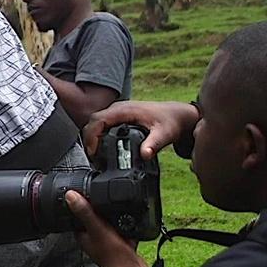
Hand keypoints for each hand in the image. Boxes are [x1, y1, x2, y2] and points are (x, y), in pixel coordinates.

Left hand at [66, 191, 152, 266]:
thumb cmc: (113, 256)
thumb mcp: (97, 229)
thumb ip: (84, 213)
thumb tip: (70, 196)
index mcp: (83, 235)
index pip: (76, 216)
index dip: (79, 204)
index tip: (82, 192)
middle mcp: (94, 237)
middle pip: (94, 217)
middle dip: (99, 208)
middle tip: (103, 197)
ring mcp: (108, 240)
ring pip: (109, 221)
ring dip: (114, 215)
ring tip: (118, 206)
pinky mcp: (121, 242)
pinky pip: (123, 227)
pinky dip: (127, 222)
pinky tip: (131, 216)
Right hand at [83, 100, 199, 159]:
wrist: (178, 115)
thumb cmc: (171, 122)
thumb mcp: (164, 134)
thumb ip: (154, 144)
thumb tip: (145, 154)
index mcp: (125, 110)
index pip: (98, 120)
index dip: (91, 136)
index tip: (93, 152)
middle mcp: (118, 108)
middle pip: (93, 121)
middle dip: (88, 139)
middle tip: (92, 158)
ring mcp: (118, 111)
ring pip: (96, 122)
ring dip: (92, 137)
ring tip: (95, 155)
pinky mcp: (119, 116)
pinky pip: (102, 124)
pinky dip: (98, 135)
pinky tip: (102, 148)